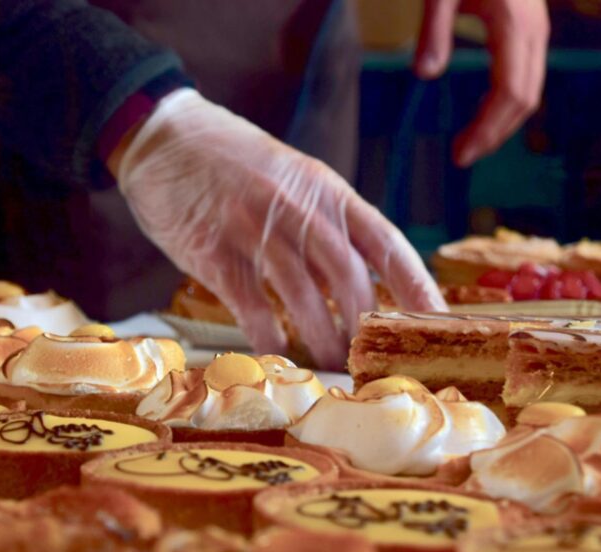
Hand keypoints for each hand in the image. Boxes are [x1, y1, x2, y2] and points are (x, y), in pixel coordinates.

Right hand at [113, 89, 445, 370]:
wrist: (163, 137)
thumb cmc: (233, 164)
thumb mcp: (292, 179)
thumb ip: (324, 225)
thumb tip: (358, 286)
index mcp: (326, 189)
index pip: (385, 241)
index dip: (415, 285)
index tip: (436, 321)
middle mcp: (296, 207)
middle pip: (347, 274)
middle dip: (363, 324)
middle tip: (370, 359)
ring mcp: (254, 227)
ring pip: (302, 293)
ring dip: (320, 336)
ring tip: (329, 364)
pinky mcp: (213, 250)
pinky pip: (249, 304)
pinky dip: (267, 335)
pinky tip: (276, 352)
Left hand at [414, 0, 549, 166]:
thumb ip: (434, 31)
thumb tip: (425, 76)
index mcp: (514, 26)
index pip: (510, 95)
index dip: (487, 130)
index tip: (460, 154)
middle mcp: (534, 31)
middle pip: (525, 99)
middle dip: (495, 134)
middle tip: (461, 156)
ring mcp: (536, 29)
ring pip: (530, 89)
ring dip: (502, 121)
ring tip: (471, 141)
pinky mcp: (530, 26)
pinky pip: (525, 75)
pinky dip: (507, 101)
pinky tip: (482, 111)